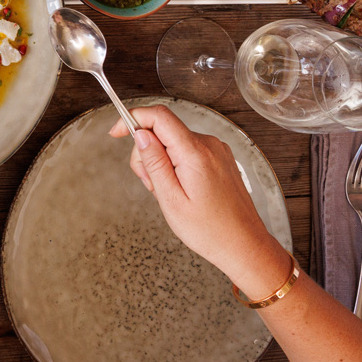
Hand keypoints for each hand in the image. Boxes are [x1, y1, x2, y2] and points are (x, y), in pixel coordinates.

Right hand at [110, 106, 289, 296]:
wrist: (245, 246)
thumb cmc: (209, 230)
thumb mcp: (171, 199)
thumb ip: (154, 162)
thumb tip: (140, 134)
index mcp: (195, 153)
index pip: (158, 116)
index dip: (132, 118)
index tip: (116, 133)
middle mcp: (208, 145)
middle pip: (163, 130)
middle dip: (146, 153)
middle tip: (151, 184)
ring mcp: (217, 150)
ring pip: (174, 141)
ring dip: (162, 162)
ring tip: (169, 193)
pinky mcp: (220, 159)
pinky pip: (187, 150)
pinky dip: (176, 164)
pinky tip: (181, 189)